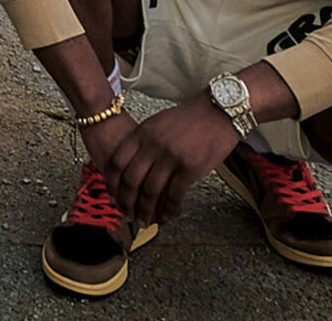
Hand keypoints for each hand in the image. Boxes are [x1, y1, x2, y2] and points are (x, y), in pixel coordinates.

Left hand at [92, 97, 243, 226]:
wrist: (218, 111)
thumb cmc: (189, 119)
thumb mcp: (158, 124)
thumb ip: (143, 142)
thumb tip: (132, 165)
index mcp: (142, 134)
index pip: (117, 163)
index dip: (112, 184)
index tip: (113, 197)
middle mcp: (153, 146)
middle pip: (131, 180)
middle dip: (127, 203)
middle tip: (128, 216)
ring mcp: (171, 157)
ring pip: (151, 192)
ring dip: (146, 211)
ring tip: (145, 222)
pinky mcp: (190, 168)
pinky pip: (174, 195)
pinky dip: (168, 210)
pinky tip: (167, 216)